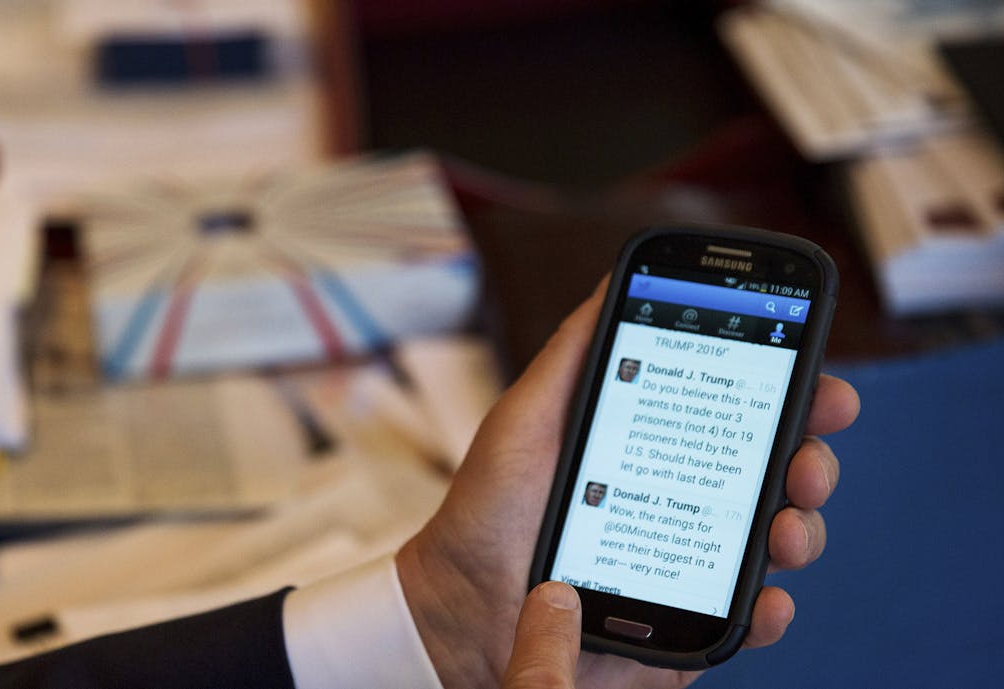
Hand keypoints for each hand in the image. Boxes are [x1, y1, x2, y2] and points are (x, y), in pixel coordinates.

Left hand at [396, 279, 858, 688]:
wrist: (460, 604)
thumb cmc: (488, 508)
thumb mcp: (526, 418)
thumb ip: (574, 354)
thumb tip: (615, 278)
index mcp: (659, 446)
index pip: (743, 413)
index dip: (796, 394)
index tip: (824, 382)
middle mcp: (686, 497)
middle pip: (779, 473)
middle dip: (812, 460)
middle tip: (805, 463)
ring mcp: (692, 561)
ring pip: (779, 542)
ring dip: (802, 531)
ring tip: (782, 531)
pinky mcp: (686, 622)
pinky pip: (745, 617)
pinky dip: (769, 609)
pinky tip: (764, 598)